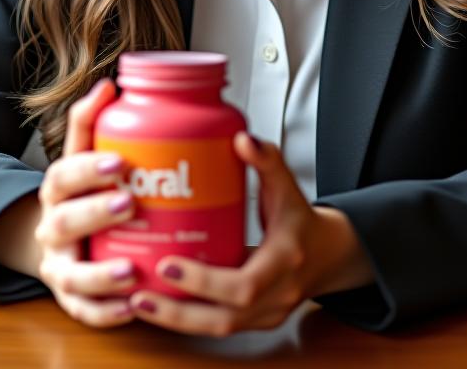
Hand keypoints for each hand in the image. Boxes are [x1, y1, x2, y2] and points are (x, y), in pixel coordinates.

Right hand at [34, 78, 138, 327]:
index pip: (63, 174)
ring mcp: (59, 264)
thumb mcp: (84, 154)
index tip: (119, 162)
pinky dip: (106, 312)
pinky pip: (83, 310)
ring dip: (101, 274)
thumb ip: (92, 121)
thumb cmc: (84, 190)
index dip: (88, 168)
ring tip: (132, 272)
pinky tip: (131, 308)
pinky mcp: (69, 298)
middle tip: (130, 204)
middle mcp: (52, 226)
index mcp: (57, 187)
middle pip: (65, 221)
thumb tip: (110, 83)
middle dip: (96, 213)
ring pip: (71, 274)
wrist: (58, 239)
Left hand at [125, 133, 373, 335]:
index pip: (244, 284)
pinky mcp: (254, 323)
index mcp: (285, 260)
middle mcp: (277, 295)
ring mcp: (267, 314)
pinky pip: (217, 327)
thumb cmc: (300, 219)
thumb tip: (241, 138)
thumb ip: (267, 160)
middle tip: (141, 291)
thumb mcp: (288, 187)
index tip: (168, 265)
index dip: (204, 281)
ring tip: (138, 302)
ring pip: (217, 329)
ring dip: (175, 322)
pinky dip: (185, 321)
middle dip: (179, 311)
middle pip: (225, 319)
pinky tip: (157, 307)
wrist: (328, 254)